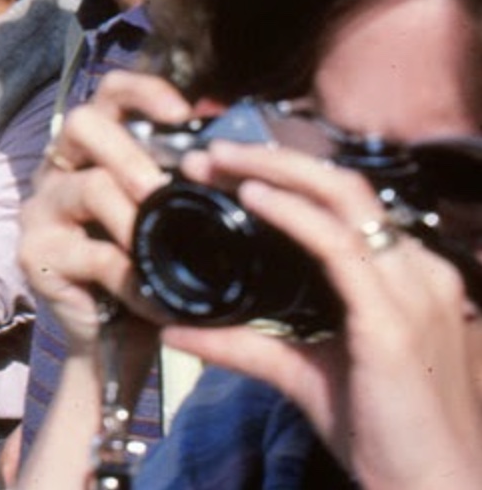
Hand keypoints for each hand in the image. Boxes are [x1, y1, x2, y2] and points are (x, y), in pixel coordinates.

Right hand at [17, 70, 192, 351]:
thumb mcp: (168, 221)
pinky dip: (133, 277)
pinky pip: (93, 255)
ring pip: (87, 187)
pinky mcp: (35, 253)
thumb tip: (238, 157)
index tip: (183, 112)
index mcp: (94, 151)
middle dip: (129, 153)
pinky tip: (154, 297)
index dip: (143, 91)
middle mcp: (60, 169)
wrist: (113, 341)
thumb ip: (184, 187)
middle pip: (83, 123)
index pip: (108, 95)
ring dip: (134, 218)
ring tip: (159, 249)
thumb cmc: (146, 271)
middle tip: (159, 191)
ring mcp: (42, 209)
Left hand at [160, 142, 481, 489]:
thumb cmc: (385, 433)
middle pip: (345, 185)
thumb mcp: (304, 374)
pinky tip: (253, 199)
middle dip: (273, 159)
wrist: (435, 488)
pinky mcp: (393, 321)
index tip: (227, 168)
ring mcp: (412, 291)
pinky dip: (293, 214)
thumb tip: (176, 330)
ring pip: (344, 199)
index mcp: (407, 278)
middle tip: (211, 154)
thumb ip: (245, 345)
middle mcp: (418, 273)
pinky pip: (340, 246)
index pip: (348, 203)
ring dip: (274, 172)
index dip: (288, 175)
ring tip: (219, 163)